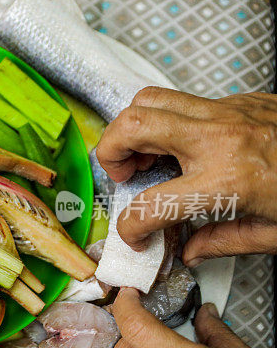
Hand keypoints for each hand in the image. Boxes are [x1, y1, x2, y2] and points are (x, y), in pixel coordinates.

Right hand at [95, 87, 276, 263]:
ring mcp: (228, 112)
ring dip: (132, 127)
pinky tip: (184, 148)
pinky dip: (168, 123)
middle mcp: (219, 138)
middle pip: (133, 124)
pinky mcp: (238, 100)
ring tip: (144, 155)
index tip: (134, 235)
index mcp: (227, 180)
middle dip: (110, 150)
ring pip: (149, 99)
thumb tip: (188, 249)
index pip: (150, 205)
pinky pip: (183, 101)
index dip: (130, 228)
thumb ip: (223, 242)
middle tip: (121, 173)